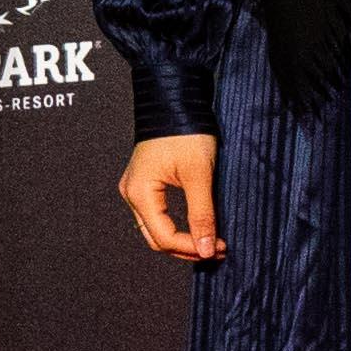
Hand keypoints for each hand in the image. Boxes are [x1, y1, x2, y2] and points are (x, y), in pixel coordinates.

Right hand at [118, 135, 225, 263]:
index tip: (219, 247)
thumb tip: (206, 249)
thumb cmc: (185, 132)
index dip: (192, 247)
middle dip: (187, 248)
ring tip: (211, 240)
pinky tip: (198, 225)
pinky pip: (158, 214)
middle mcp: (131, 193)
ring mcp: (136, 188)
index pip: (164, 237)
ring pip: (156, 229)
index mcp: (140, 193)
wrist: (175, 101)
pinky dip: (177, 225)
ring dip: (183, 238)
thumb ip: (202, 214)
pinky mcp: (145, 183)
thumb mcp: (199, 175)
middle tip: (218, 249)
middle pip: (157, 238)